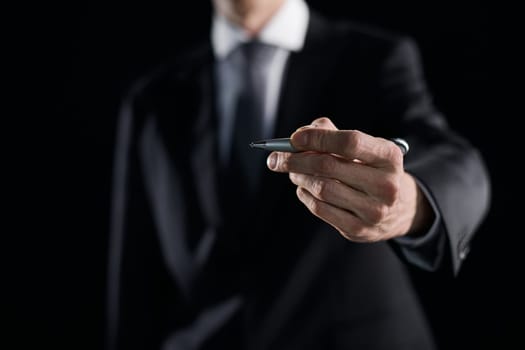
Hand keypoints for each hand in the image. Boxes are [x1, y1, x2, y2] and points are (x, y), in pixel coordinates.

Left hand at [266, 117, 432, 242]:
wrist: (399, 209)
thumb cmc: (371, 169)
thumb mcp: (363, 148)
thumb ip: (332, 135)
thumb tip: (299, 136)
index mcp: (389, 157)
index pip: (349, 142)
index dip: (318, 138)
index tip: (294, 138)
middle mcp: (386, 185)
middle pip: (329, 166)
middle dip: (296, 159)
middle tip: (276, 158)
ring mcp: (373, 210)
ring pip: (321, 189)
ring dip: (299, 177)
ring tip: (293, 172)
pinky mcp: (359, 229)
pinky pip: (320, 209)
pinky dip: (304, 196)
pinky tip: (302, 188)